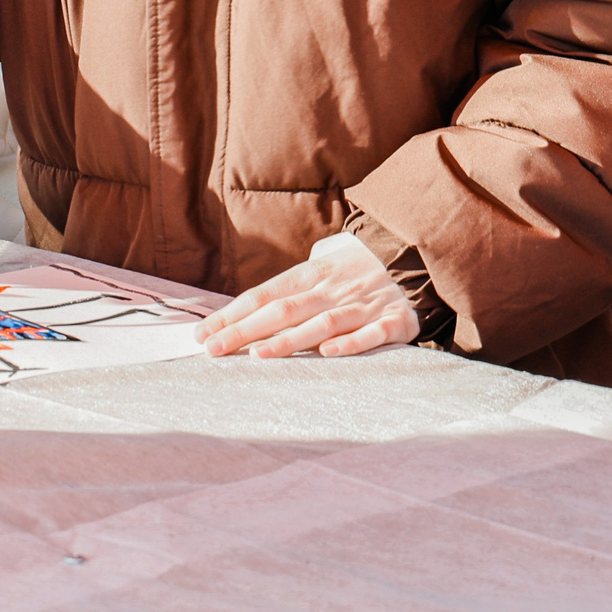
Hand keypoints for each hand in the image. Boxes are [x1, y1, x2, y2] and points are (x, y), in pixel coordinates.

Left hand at [197, 231, 419, 359]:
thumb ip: (280, 297)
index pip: (262, 296)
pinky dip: (351, 342)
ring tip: (259, 355)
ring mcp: (363, 304)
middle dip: (245, 331)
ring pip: (322, 322)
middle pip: (283, 310)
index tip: (202, 335)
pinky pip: (373, 333)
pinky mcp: (395, 321)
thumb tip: (230, 320)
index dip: (232, 315)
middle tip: (214, 350)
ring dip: (289, 340)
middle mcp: (332, 289)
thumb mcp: (313, 277)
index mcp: (308, 276)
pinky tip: (328, 352)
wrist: (408, 257)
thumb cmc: (346, 278)